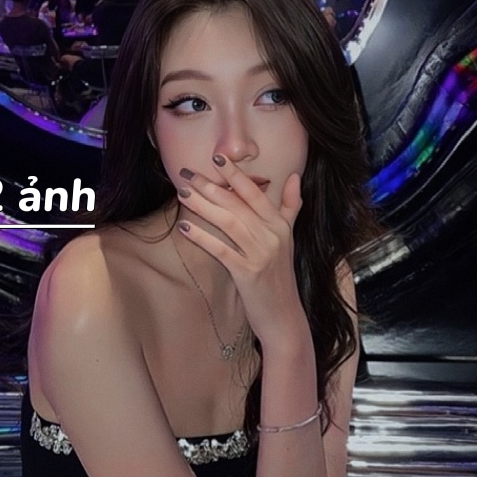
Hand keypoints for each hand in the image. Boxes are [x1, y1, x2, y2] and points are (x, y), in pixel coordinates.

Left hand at [177, 154, 306, 346]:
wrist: (284, 317)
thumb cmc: (280, 278)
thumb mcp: (288, 239)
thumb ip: (290, 207)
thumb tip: (293, 176)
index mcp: (280, 225)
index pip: (256, 193)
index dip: (236, 175)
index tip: (217, 159)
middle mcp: (272, 236)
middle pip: (238, 204)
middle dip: (211, 186)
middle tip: (188, 173)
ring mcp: (260, 254)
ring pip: (229, 222)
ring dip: (204, 206)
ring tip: (183, 194)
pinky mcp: (248, 273)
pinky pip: (222, 250)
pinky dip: (203, 238)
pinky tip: (185, 228)